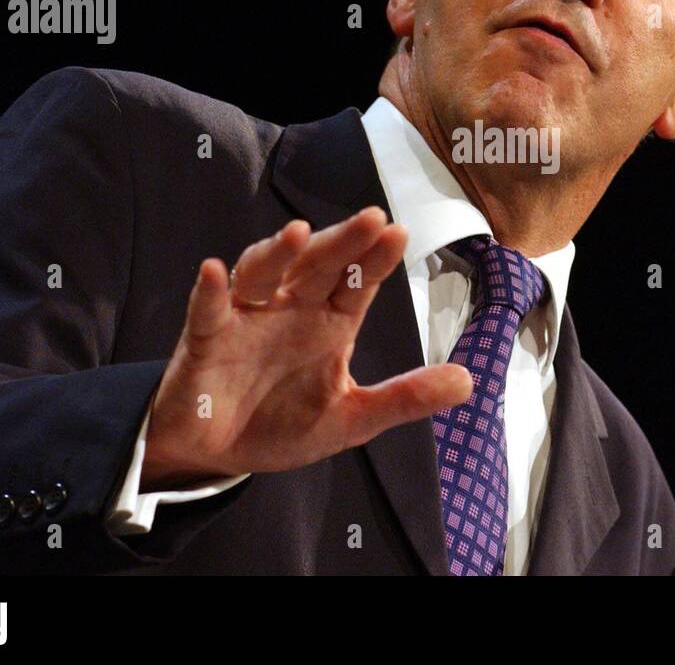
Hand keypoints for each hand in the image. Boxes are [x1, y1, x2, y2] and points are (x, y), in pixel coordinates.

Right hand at [141, 207, 472, 488]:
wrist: (219, 456)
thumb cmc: (282, 424)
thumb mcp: (353, 418)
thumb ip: (405, 398)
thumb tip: (469, 381)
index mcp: (329, 322)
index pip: (356, 282)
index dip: (374, 259)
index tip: (399, 233)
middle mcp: (290, 309)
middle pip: (316, 265)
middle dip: (341, 241)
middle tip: (370, 219)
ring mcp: (246, 320)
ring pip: (262, 273)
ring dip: (277, 252)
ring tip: (298, 233)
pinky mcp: (205, 341)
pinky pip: (207, 311)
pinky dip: (210, 291)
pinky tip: (214, 273)